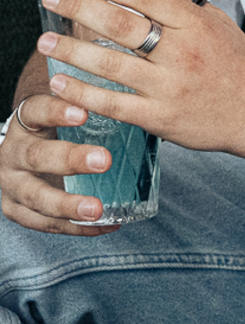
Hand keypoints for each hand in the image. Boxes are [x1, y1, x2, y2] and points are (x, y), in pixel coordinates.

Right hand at [0, 92, 123, 234]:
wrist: (30, 148)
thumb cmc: (62, 126)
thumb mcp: (71, 109)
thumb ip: (100, 102)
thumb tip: (152, 97)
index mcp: (27, 120)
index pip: (37, 110)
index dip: (58, 111)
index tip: (85, 112)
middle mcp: (13, 151)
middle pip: (36, 156)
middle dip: (70, 160)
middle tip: (104, 160)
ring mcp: (11, 183)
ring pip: (34, 196)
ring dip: (67, 205)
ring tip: (97, 209)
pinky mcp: (15, 208)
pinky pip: (42, 223)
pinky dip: (73, 226)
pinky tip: (101, 226)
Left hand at [36, 0, 244, 163]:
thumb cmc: (238, 65)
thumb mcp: (218, 23)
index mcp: (196, 25)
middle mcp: (182, 52)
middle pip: (121, 24)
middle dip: (79, 7)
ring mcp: (169, 86)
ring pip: (110, 63)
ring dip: (71, 50)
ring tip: (45, 40)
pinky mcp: (159, 117)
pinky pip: (112, 103)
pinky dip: (82, 92)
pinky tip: (60, 81)